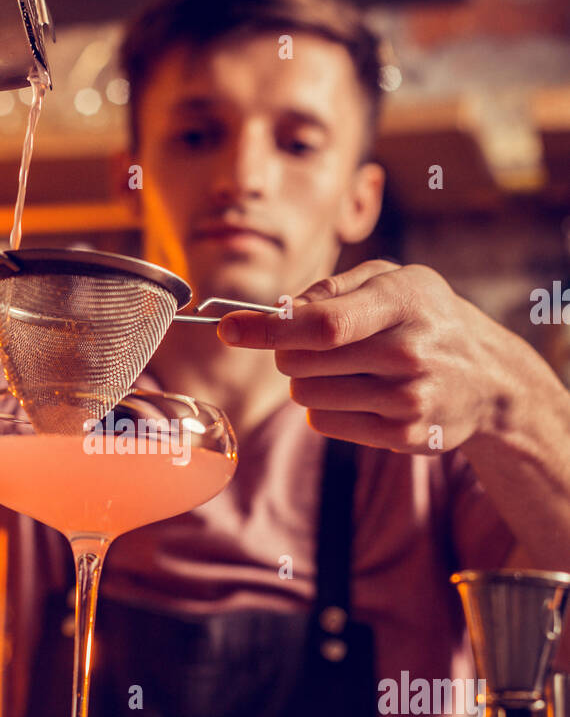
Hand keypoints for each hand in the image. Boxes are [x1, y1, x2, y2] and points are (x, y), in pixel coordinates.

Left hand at [217, 260, 508, 452]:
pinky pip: (324, 422)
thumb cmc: (426, 317)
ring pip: (306, 395)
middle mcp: (408, 353)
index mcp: (403, 302)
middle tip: (313, 343)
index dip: (267, 328)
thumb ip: (332, 287)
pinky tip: (361, 393)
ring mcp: (407, 400)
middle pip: (302, 362)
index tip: (227, 328)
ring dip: (307, 380)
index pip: (322, 324)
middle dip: (288, 350)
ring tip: (347, 368)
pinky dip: (327, 407)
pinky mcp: (401, 436)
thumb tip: (276, 310)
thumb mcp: (393, 280)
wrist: (489, 378)